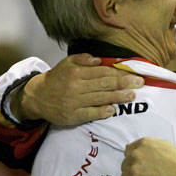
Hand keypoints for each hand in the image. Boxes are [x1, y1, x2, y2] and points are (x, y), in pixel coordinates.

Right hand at [12, 53, 143, 124]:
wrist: (36, 97)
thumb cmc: (57, 79)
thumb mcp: (67, 63)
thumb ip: (83, 59)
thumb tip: (100, 60)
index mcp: (76, 72)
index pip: (102, 72)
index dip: (120, 72)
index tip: (133, 73)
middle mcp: (76, 86)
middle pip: (104, 84)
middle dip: (124, 83)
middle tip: (139, 83)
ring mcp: (73, 102)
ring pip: (99, 98)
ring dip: (117, 97)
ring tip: (131, 96)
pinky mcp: (71, 116)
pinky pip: (89, 113)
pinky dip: (102, 111)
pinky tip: (113, 109)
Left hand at [121, 138, 175, 175]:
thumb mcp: (165, 145)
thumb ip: (146, 145)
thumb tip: (129, 147)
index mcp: (142, 144)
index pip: (128, 151)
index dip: (135, 159)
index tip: (142, 165)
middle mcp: (135, 156)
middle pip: (125, 165)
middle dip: (133, 170)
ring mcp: (133, 172)